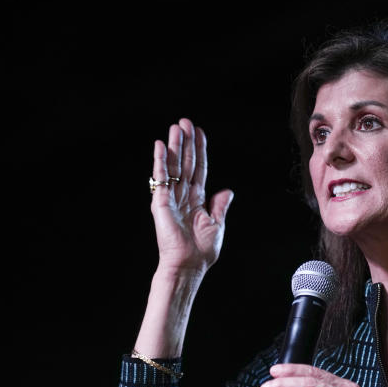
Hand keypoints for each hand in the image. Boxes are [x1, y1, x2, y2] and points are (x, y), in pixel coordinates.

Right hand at [150, 118, 232, 274]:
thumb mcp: (216, 224)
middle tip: (186, 122)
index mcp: (197, 199)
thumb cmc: (201, 250)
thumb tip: (227, 191)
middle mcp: (183, 195)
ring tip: (176, 127)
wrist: (189, 264)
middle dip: (186, 142)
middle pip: (185, 162)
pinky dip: (160, 161)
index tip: (200, 133)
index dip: (200, 151)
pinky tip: (160, 145)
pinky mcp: (160, 201)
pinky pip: (160, 177)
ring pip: (173, 166)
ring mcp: (171, 196)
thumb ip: (220, 206)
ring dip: (174, 146)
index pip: (199, 169)